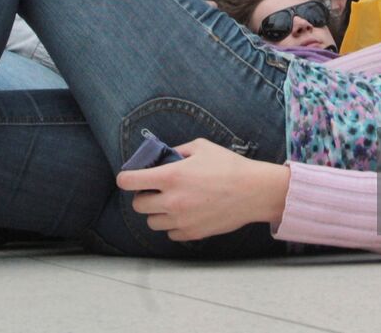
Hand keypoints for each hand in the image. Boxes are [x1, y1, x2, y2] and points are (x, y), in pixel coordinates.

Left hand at [116, 139, 289, 240]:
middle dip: (143, 195)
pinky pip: (170, 233)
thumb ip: (176, 151)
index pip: (129, 181)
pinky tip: (185, 213)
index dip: (126, 178)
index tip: (129, 178)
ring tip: (171, 202)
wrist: (254, 191)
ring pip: (151, 222)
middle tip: (155, 189)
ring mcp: (181, 220)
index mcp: (171, 176)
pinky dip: (173, 224)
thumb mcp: (201, 147)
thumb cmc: (229, 166)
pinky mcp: (191, 233)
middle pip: (138, 205)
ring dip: (156, 212)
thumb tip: (161, 157)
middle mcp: (172, 200)